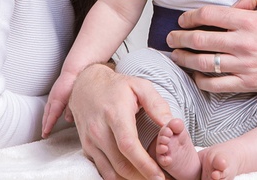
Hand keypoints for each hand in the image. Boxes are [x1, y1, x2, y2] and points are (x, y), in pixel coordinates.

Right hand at [42, 70, 75, 137]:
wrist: (76, 70)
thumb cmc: (76, 83)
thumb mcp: (74, 97)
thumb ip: (71, 108)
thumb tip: (68, 119)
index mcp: (57, 99)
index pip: (51, 114)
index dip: (48, 124)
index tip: (46, 132)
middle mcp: (53, 98)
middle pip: (47, 114)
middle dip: (45, 124)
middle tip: (44, 134)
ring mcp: (53, 96)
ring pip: (47, 110)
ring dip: (45, 120)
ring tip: (45, 129)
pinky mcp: (55, 95)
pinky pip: (50, 106)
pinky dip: (48, 113)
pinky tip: (50, 118)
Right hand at [68, 63, 171, 179]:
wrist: (85, 85)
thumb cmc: (116, 86)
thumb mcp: (140, 86)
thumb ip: (157, 105)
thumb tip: (171, 125)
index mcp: (115, 114)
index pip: (128, 145)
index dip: (144, 164)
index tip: (159, 176)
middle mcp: (99, 130)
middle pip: (120, 164)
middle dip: (142, 177)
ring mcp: (91, 141)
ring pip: (111, 172)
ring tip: (149, 179)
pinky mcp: (87, 148)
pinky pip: (102, 170)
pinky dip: (118, 178)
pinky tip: (134, 176)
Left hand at [166, 0, 256, 92]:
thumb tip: (234, 2)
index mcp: (248, 21)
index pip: (208, 16)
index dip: (190, 17)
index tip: (183, 20)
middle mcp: (243, 43)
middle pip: (200, 40)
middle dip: (179, 38)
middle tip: (171, 38)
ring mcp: (244, 65)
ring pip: (204, 63)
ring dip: (184, 59)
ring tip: (176, 55)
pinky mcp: (247, 83)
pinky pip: (216, 85)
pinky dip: (201, 80)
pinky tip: (195, 74)